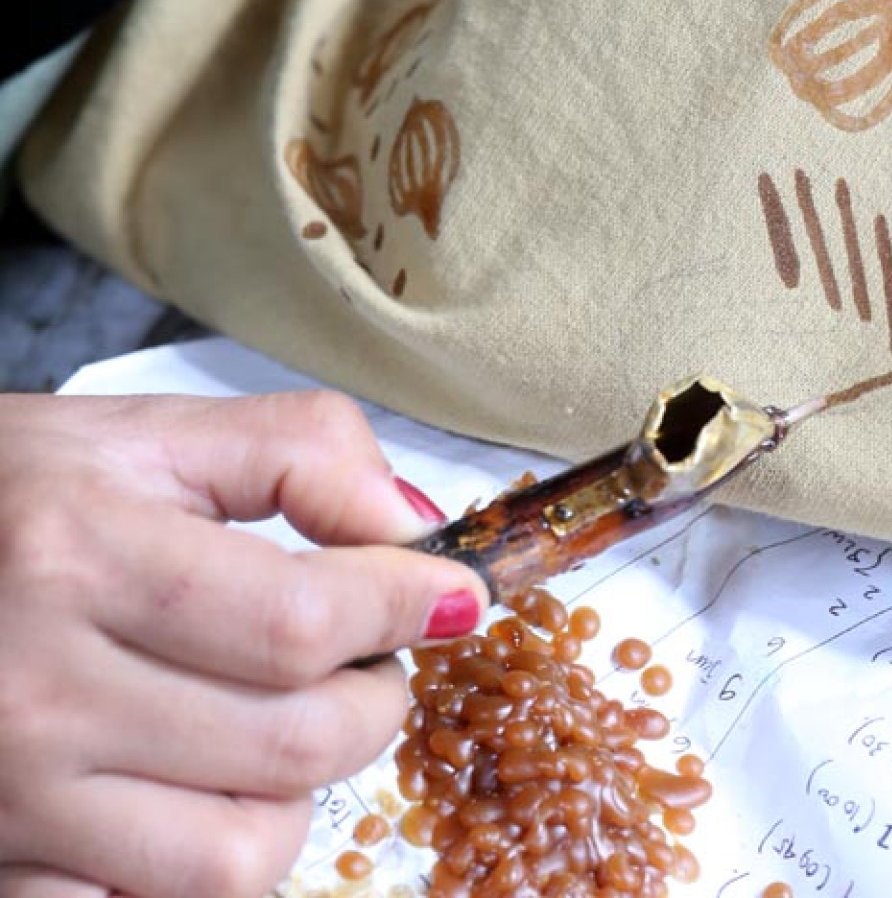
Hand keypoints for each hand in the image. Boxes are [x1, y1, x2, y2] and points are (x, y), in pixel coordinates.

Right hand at [0, 389, 485, 897]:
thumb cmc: (13, 497)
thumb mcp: (141, 434)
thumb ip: (293, 449)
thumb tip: (410, 526)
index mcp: (79, 554)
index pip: (299, 620)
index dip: (403, 606)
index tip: (450, 593)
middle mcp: (39, 688)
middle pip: (290, 744)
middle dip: (375, 699)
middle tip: (373, 658)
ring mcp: (18, 796)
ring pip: (239, 855)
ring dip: (303, 793)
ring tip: (287, 724)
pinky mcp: (4, 867)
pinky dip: (211, 866)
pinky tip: (205, 792)